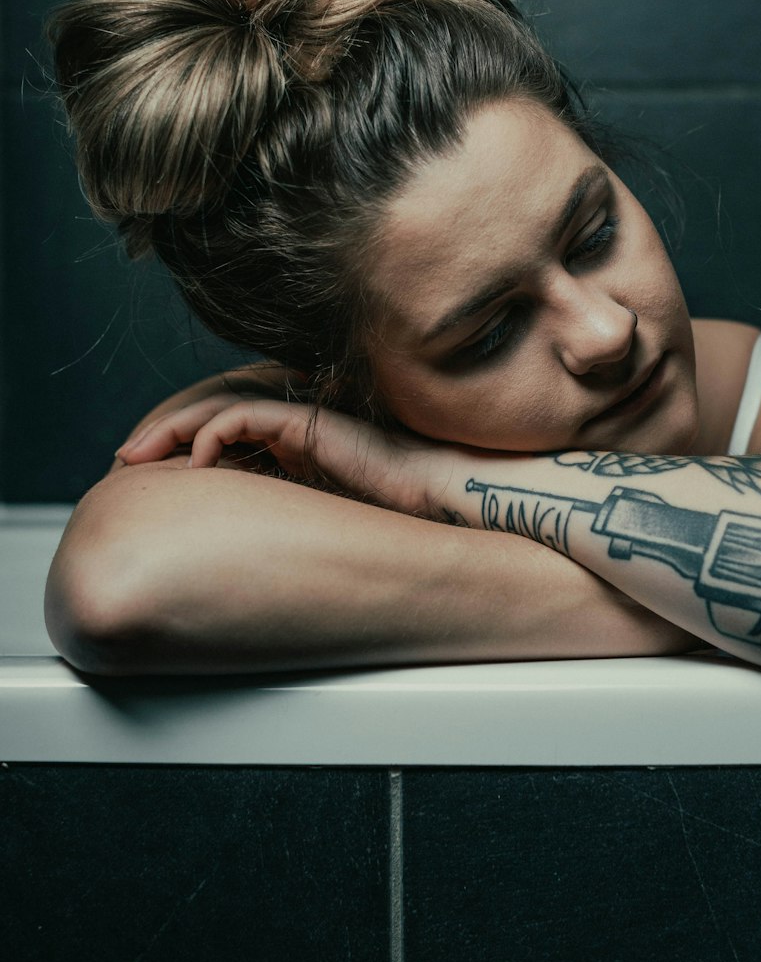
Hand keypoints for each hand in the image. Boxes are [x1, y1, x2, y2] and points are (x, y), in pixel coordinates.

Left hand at [115, 393, 464, 517]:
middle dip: (159, 430)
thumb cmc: (386, 522)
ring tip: (139, 456)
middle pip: (205, 411)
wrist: (434, 504)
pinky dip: (211, 434)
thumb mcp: (311, 522)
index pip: (215, 431)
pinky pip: (244, 415)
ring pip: (215, 407)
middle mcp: (287, 426)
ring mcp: (298, 419)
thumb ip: (272, 520)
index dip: (173, 445)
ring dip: (170, 428)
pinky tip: (195, 465)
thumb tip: (221, 554)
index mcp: (287, 446)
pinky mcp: (308, 421)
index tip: (139, 476)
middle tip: (124, 460)